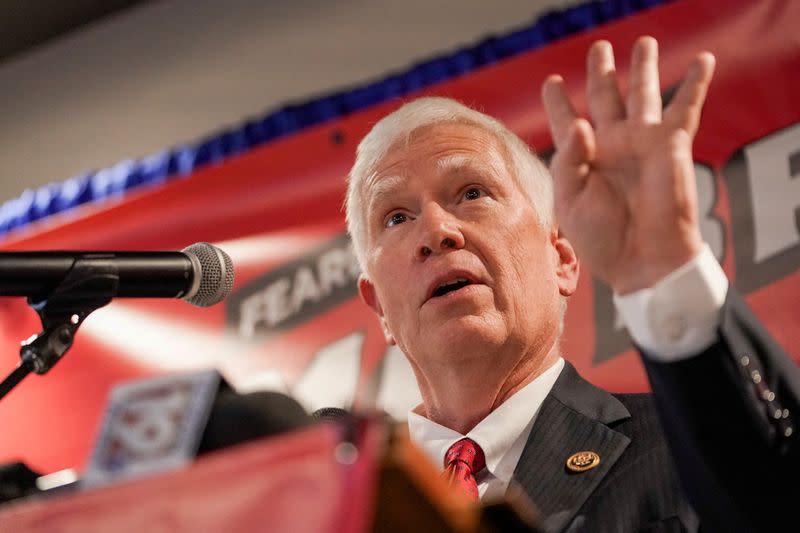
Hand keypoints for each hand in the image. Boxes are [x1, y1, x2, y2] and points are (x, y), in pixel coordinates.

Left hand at [542, 36, 714, 293]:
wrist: (642, 259)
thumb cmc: (601, 237)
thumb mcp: (569, 202)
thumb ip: (567, 161)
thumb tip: (579, 123)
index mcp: (579, 158)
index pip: (565, 120)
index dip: (558, 101)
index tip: (552, 82)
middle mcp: (610, 144)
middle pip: (604, 96)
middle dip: (601, 72)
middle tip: (598, 48)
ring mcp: (641, 141)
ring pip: (642, 93)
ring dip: (644, 67)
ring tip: (644, 43)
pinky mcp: (670, 144)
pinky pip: (685, 107)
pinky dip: (696, 83)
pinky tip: (703, 59)